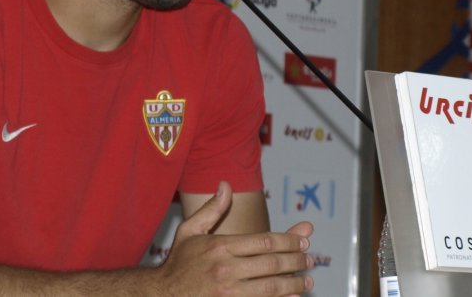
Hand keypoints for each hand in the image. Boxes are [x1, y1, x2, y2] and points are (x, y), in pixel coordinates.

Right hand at [155, 182, 313, 295]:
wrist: (161, 295)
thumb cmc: (178, 264)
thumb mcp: (190, 231)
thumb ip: (211, 209)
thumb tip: (226, 184)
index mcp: (220, 247)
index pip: (265, 241)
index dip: (289, 240)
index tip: (302, 240)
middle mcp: (226, 270)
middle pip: (272, 264)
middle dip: (296, 261)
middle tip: (310, 259)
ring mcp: (228, 293)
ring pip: (271, 287)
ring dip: (294, 283)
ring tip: (307, 280)